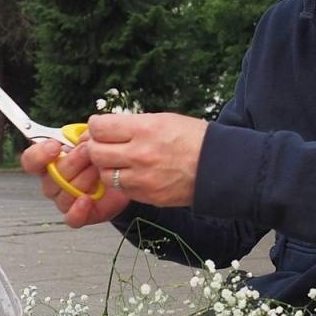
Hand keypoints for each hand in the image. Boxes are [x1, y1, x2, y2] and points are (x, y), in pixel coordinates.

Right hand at [21, 139, 129, 228]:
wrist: (122, 176)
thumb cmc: (103, 156)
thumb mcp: (94, 140)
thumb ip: (84, 136)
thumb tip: (83, 135)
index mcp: (49, 162)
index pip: (31, 160)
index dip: (39, 154)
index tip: (55, 146)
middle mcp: (52, 183)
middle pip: (52, 177)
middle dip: (72, 162)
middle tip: (88, 151)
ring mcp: (64, 200)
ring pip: (64, 194)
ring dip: (82, 180)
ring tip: (98, 168)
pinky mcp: (78, 215)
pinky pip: (71, 218)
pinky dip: (77, 210)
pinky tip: (87, 199)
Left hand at [84, 113, 207, 207]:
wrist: (219, 166)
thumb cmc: (194, 139)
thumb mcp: (163, 120)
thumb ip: (132, 124)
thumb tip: (105, 128)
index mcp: (144, 129)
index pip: (99, 128)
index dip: (95, 127)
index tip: (99, 128)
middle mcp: (140, 154)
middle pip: (96, 152)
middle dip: (95, 147)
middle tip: (103, 145)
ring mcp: (143, 178)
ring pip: (105, 174)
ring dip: (107, 167)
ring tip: (119, 161)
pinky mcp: (147, 196)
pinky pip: (121, 189)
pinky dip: (121, 182)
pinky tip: (132, 174)